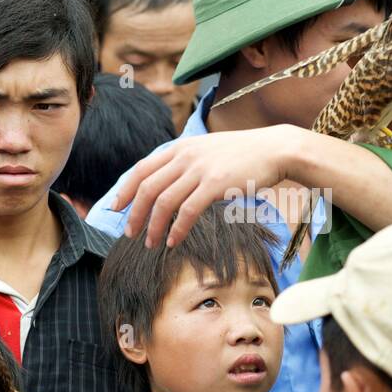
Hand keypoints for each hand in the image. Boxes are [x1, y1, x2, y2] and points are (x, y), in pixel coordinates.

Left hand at [114, 125, 307, 247]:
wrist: (275, 149)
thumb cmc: (243, 154)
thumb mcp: (207, 150)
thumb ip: (186, 162)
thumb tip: (167, 182)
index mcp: (180, 147)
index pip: (141, 169)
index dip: (125, 190)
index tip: (116, 209)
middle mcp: (185, 156)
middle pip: (147, 187)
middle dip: (135, 214)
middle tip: (130, 233)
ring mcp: (200, 169)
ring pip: (164, 201)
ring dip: (154, 226)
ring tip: (151, 244)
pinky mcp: (216, 184)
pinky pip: (188, 211)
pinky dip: (177, 229)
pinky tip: (173, 241)